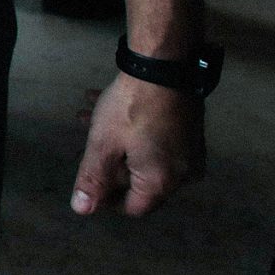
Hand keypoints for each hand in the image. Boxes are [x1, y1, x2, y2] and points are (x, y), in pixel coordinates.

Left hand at [70, 75, 204, 216]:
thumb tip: (82, 210)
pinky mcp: (191, 132)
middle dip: (109, 164)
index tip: (89, 179)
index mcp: (162, 183)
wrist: (165, 65)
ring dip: (116, 142)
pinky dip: (134, 132)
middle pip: (139, 182)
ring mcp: (191, 152)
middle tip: (85, 144)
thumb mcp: (103, 145)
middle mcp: (183, 174)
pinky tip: (105, 107)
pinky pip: (159, 141)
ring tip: (87, 119)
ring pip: (145, 156)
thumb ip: (92, 179)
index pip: (133, 208)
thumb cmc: (131, 108)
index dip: (106, 198)